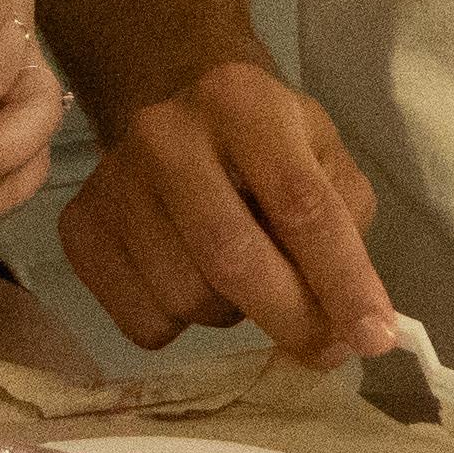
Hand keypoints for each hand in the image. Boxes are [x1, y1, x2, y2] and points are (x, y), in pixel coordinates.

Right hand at [56, 56, 392, 362]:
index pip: (302, 206)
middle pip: (233, 258)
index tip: (373, 337)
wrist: (170, 108)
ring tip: (239, 278)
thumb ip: (345, 230)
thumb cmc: (263, 143)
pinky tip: (189, 280)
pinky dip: (181, 325)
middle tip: (325, 349)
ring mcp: (113, 181)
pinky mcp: (80, 228)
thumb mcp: (323, 158)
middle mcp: (166, 134)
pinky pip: (143, 320)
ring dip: (232, 314)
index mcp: (244, 103)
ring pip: (186, 298)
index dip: (342, 281)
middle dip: (290, 319)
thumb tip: (349, 325)